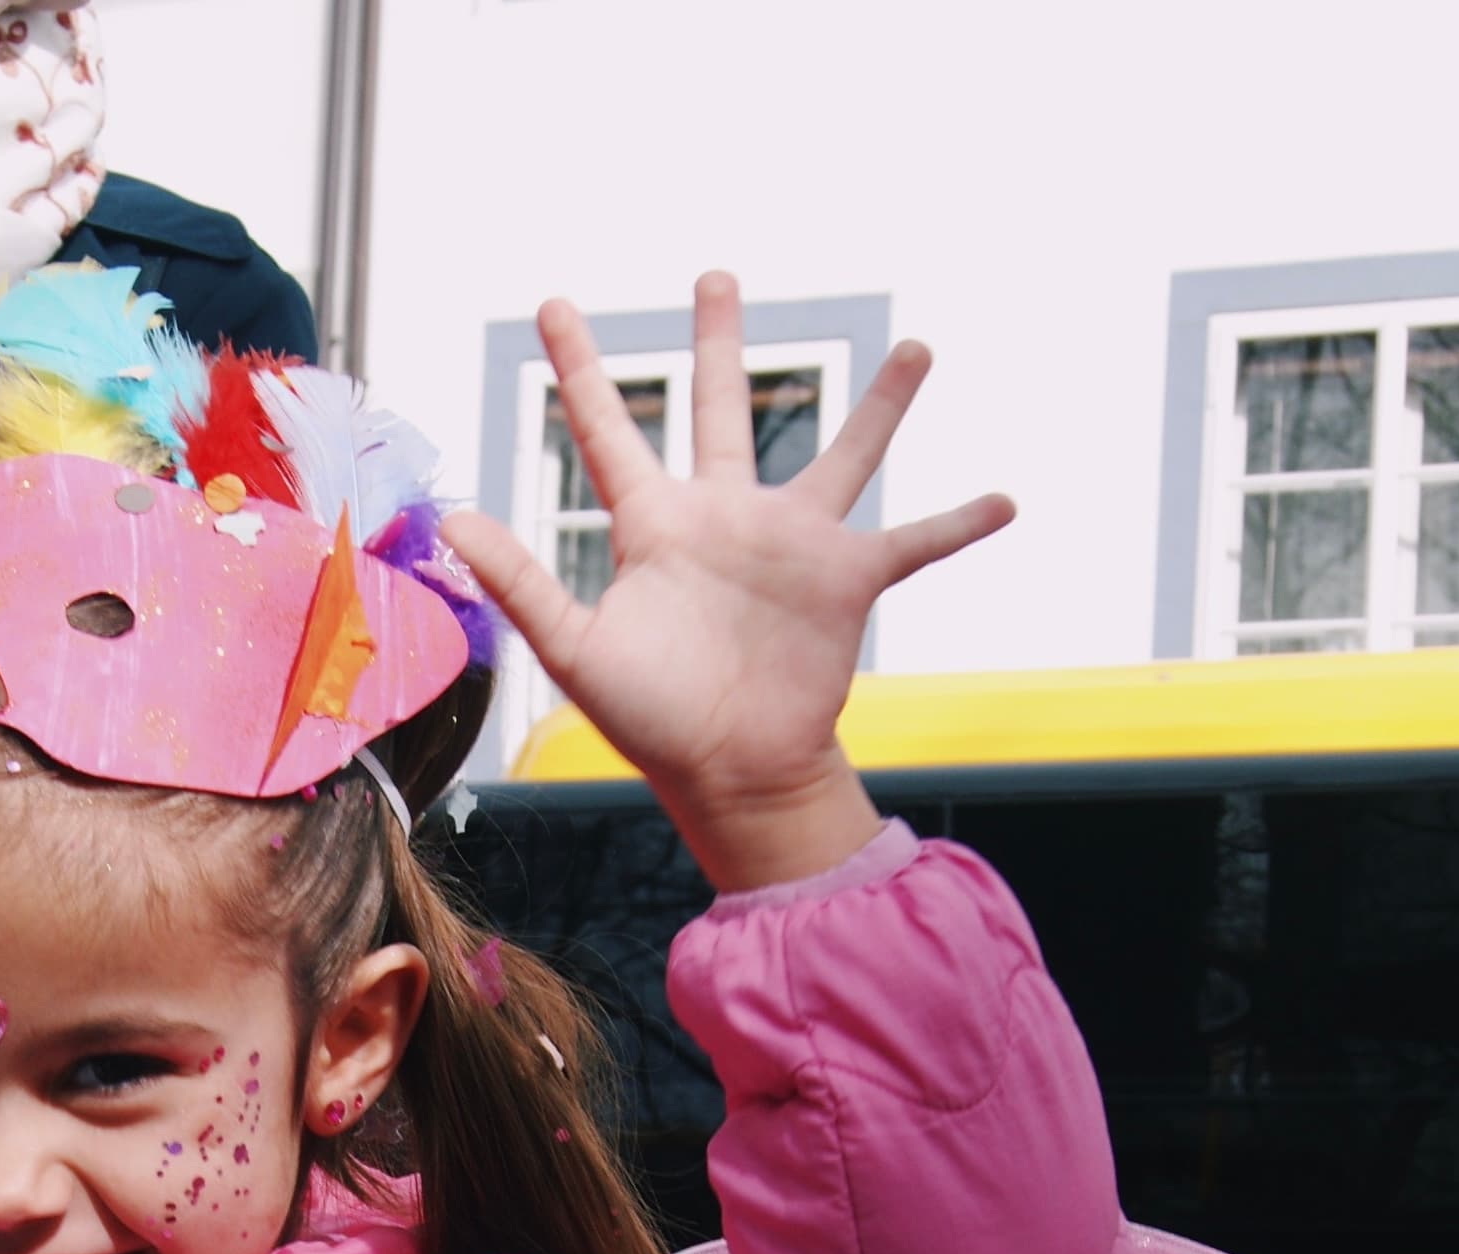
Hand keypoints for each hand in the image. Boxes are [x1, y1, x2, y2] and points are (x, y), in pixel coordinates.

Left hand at [444, 276, 1013, 892]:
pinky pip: (916, 544)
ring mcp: (792, 548)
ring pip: (842, 455)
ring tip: (917, 349)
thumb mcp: (578, 649)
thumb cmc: (653, 724)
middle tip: (716, 274)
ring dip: (883, 405)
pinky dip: (960, 523)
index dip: (580, 368)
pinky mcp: (846, 583)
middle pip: (719, 409)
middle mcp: (726, 521)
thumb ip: (522, 581)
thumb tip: (451, 517)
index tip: (553, 304)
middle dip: (716, 342)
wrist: (732, 775)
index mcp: (658, 529)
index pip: (609, 430)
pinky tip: (1006, 500)